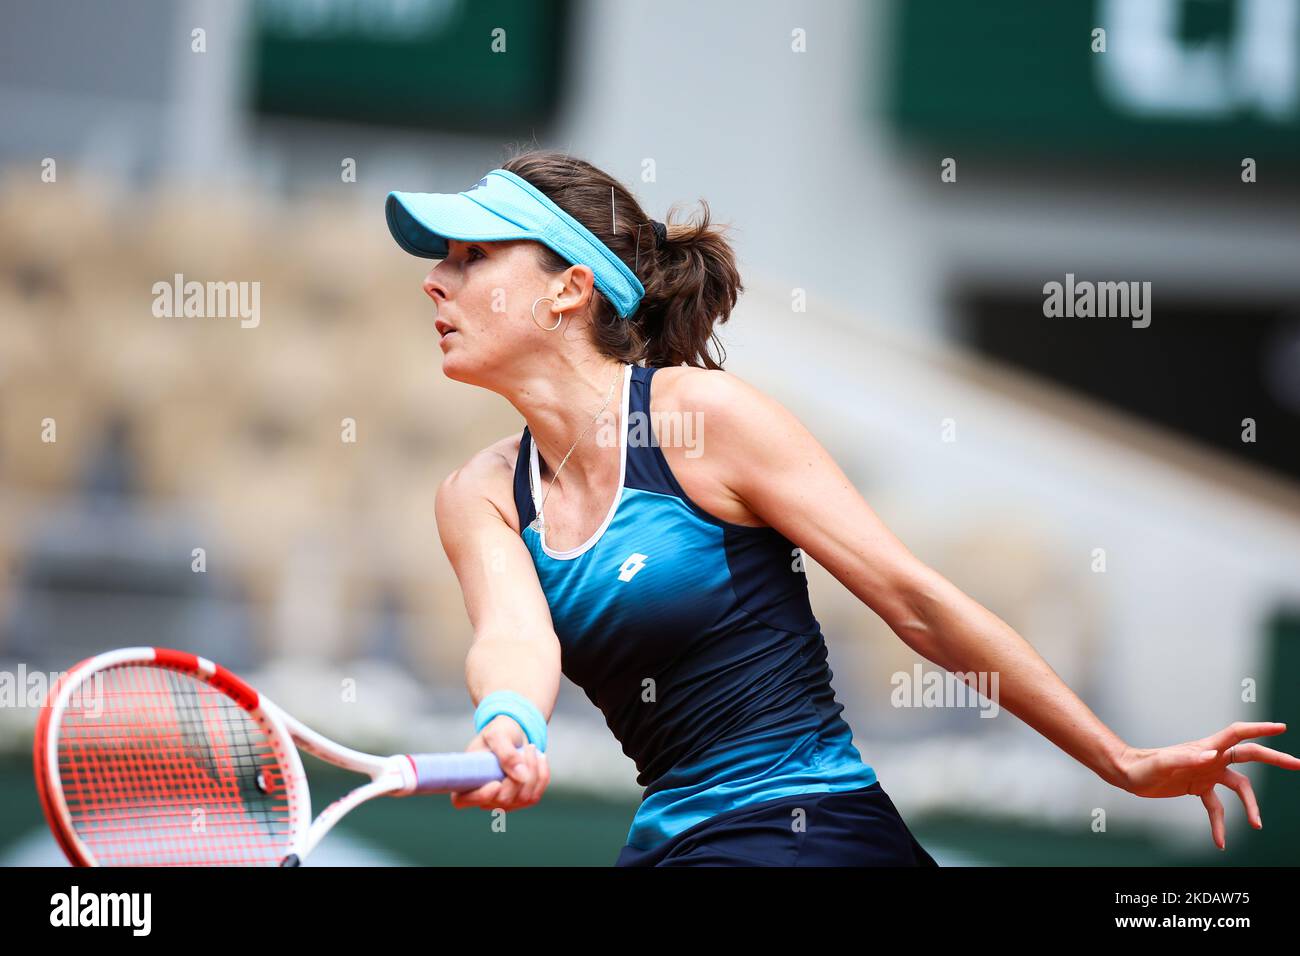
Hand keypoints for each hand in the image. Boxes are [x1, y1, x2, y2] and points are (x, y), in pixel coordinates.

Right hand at [448, 715, 549, 811]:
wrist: (513, 733)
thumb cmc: (499, 732)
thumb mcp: (498, 734)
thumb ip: (505, 752)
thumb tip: (521, 776)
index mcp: (465, 781)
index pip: (463, 800)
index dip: (479, 796)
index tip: (495, 784)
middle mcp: (482, 798)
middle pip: (503, 799)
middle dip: (519, 772)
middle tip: (527, 747)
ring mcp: (503, 803)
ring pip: (523, 798)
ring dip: (533, 770)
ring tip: (531, 748)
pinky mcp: (521, 801)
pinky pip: (535, 795)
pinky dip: (542, 774)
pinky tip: (539, 758)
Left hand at [1113, 721, 1298, 848]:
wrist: (1128, 775)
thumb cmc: (1142, 765)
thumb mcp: (1161, 763)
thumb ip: (1185, 758)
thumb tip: (1210, 756)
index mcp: (1205, 748)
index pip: (1237, 734)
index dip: (1259, 729)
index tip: (1281, 728)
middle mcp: (1211, 758)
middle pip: (1250, 756)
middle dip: (1274, 759)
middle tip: (1298, 765)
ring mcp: (1207, 773)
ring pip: (1240, 787)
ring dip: (1250, 806)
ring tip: (1257, 825)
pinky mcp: (1199, 787)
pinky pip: (1217, 807)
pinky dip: (1220, 823)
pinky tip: (1221, 842)